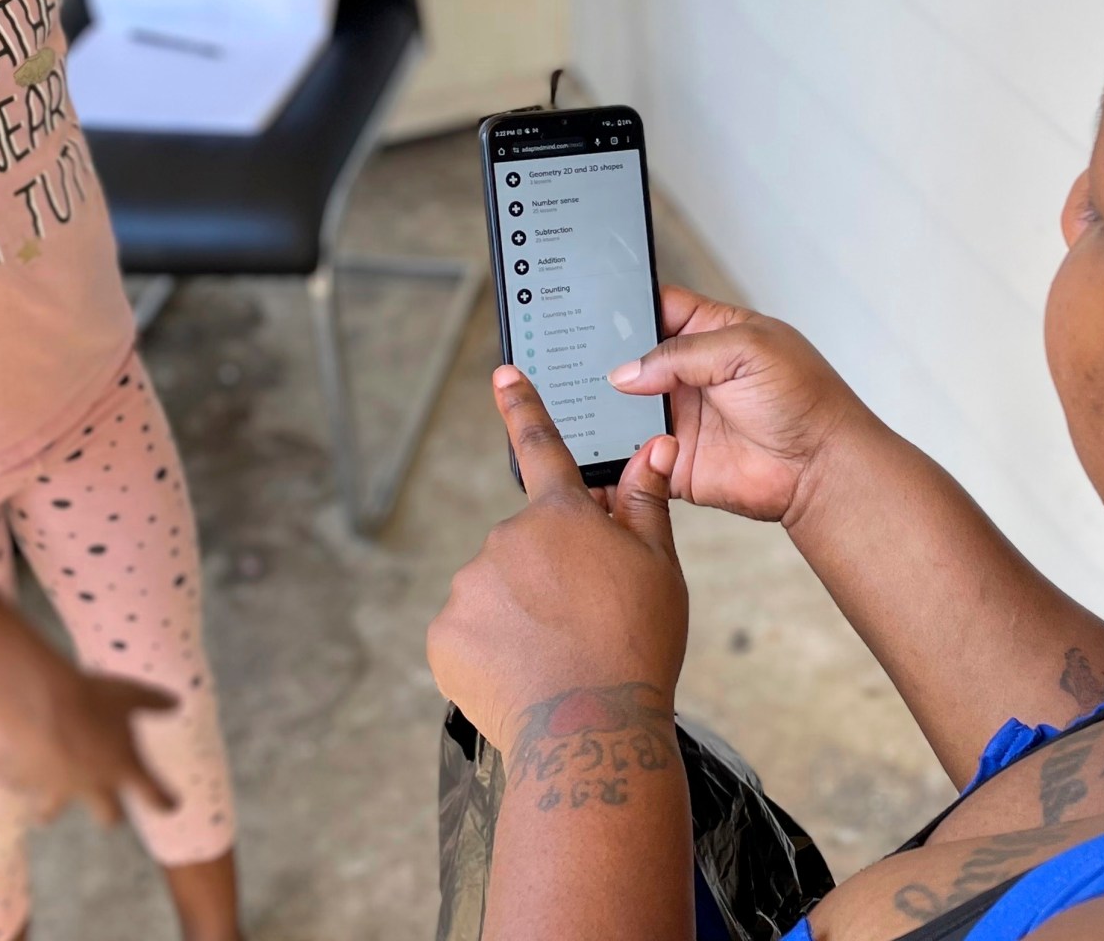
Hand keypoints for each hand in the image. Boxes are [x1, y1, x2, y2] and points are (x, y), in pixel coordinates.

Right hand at [0, 670, 182, 826]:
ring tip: (43, 816)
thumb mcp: (130, 694)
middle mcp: (91, 786)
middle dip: (109, 815)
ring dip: (46, 813)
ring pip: (49, 812)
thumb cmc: (94, 699)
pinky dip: (7, 773)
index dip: (164, 800)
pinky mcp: (25, 777)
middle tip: (111, 816)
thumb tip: (176, 702)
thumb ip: (153, 702)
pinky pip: (13, 779)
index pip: (152, 793)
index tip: (172, 806)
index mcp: (122, 769)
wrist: (44, 706)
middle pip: (107, 814)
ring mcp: (55, 786)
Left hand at [427, 366, 687, 752]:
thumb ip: (645, 503)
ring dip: (519, 615)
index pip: (541, 445)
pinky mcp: (445, 633)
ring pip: (495, 591)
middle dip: (547, 574)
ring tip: (557, 656)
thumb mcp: (658, 568)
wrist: (589, 729)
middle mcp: (505, 540)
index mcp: (561, 516)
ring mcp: (469, 586)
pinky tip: (523, 674)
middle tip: (583, 620)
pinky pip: (469, 633)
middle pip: (525, 546)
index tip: (503, 373)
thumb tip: (654, 447)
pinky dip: (492, 651)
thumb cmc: (636, 647)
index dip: (523, 405)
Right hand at [604, 286, 877, 524]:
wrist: (820, 467)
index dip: (625, 307)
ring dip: (605, 407)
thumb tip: (625, 372)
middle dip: (605, 360)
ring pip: (622, 407)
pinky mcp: (673, 459)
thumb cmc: (803, 398)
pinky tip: (603, 442)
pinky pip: (631, 453)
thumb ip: (682, 353)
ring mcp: (678, 416)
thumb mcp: (747, 349)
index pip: (655, 308)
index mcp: (708, 332)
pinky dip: (615, 451)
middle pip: (630, 359)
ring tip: (580, 402)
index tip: (589, 310)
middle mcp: (689, 373)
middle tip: (575, 360)